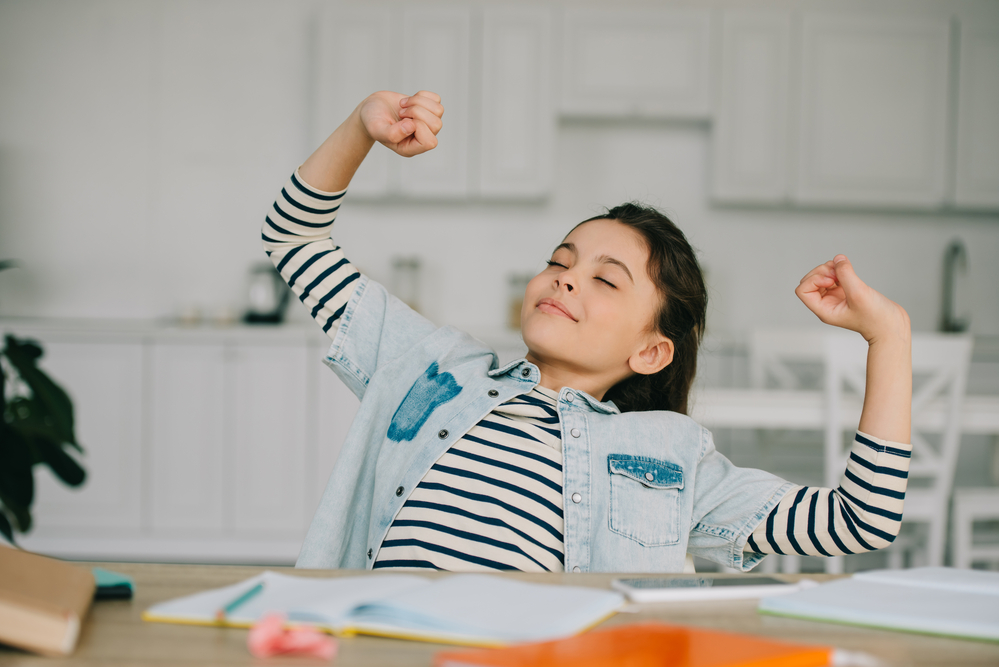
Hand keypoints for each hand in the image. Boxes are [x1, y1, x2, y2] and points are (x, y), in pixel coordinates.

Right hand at [356, 90, 443, 157]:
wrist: (372, 108)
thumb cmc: (373, 121)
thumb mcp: (376, 129)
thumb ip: (391, 134)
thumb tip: (412, 127)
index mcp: (411, 148)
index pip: (429, 141)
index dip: (418, 126)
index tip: (402, 120)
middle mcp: (422, 137)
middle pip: (436, 124)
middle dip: (417, 112)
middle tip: (401, 112)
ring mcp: (426, 123)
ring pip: (438, 110)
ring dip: (418, 102)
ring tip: (403, 106)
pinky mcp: (427, 109)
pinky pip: (436, 99)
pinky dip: (422, 95)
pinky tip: (408, 101)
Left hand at [795, 255, 909, 343]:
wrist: (892, 326)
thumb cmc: (876, 318)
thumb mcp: (859, 294)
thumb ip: (846, 274)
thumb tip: (838, 259)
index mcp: (824, 310)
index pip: (803, 290)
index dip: (814, 280)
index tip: (832, 281)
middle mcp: (827, 304)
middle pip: (810, 281)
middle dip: (822, 272)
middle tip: (839, 274)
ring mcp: (836, 298)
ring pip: (822, 276)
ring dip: (831, 269)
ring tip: (846, 272)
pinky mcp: (847, 292)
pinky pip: (835, 276)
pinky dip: (839, 270)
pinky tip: (850, 273)